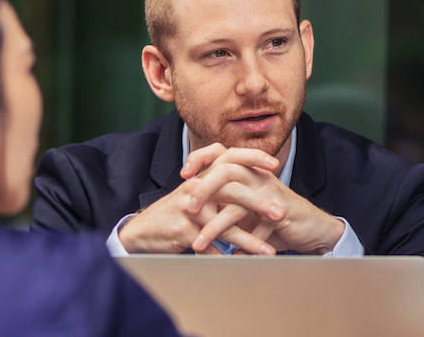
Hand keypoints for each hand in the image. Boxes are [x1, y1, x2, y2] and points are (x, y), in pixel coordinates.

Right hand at [117, 144, 280, 254]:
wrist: (142, 231)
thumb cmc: (174, 214)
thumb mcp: (195, 196)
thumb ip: (218, 192)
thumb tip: (248, 192)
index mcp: (202, 177)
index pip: (229, 159)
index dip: (252, 158)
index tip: (275, 166)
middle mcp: (196, 188)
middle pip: (233, 190)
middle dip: (260, 203)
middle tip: (281, 213)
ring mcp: (190, 210)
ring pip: (226, 224)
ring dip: (250, 239)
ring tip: (268, 250)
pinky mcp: (184, 231)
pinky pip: (210, 246)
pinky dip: (226, 258)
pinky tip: (241, 265)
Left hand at [184, 146, 345, 254]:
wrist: (314, 230)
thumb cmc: (278, 222)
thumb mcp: (247, 213)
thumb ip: (225, 211)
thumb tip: (196, 222)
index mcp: (249, 172)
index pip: (221, 152)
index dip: (200, 157)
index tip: (183, 174)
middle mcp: (259, 177)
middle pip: (226, 168)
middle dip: (203, 188)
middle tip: (188, 208)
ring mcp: (270, 193)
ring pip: (237, 199)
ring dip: (215, 224)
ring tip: (199, 242)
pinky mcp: (281, 212)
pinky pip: (256, 226)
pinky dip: (243, 245)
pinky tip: (232, 259)